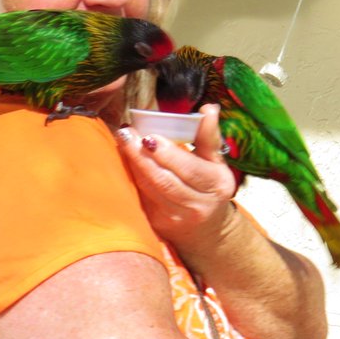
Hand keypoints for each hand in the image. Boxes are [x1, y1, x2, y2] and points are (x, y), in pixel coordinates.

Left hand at [116, 103, 238, 253]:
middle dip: (142, 156)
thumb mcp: (216, 162)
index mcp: (215, 186)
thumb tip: (209, 108)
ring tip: (123, 140)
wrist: (207, 230)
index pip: (189, 169)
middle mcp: (197, 206)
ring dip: (133, 164)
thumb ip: (209, 135)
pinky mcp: (156, 224)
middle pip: (164, 181)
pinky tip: (123, 158)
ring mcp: (175, 218)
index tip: (149, 136)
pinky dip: (131, 176)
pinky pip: (140, 196)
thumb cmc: (209, 187)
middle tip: (126, 133)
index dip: (167, 154)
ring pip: (149, 189)